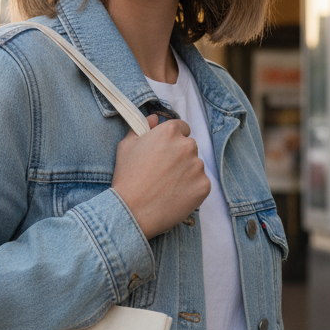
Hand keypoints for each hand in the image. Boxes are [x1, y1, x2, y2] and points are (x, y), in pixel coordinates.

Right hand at [111, 114, 210, 239]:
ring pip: (195, 165)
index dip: (172, 139)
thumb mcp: (126, 146)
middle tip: (163, 172)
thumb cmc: (127, 177)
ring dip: (186, 172)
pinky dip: (191, 189)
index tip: (164, 151)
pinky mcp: (204, 186)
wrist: (132, 211)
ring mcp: (197, 166)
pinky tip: (174, 195)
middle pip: (189, 147)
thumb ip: (141, 127)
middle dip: (179, 156)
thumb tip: (154, 118)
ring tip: (167, 186)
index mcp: (169, 132)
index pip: (181, 128)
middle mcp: (187, 146)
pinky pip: (200, 183)